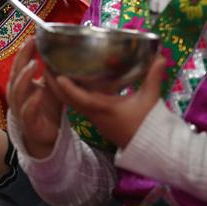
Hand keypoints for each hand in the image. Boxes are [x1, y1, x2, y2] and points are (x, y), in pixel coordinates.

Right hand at [7, 40, 62, 158]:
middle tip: (31, 43)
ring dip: (25, 76)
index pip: (20, 63)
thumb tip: (62, 53)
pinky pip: (27, 110)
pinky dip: (33, 101)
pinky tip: (40, 92)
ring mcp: (19, 107)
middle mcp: (16, 93)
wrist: (47, 136)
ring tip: (34, 63)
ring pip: (17, 90)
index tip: (34, 36)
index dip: (25, 50)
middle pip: (15, 73)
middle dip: (22, 57)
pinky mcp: (27, 122)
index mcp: (20, 83)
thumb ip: (52, 73)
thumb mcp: (51, 87)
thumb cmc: (47, 108)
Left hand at [47, 53, 165, 147]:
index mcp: (104, 109)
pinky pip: (76, 104)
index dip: (68, 88)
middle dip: (54, 84)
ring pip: (70, 102)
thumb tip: (161, 57)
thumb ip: (153, 77)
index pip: (81, 99)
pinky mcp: (95, 118)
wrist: (150, 147)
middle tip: (46, 65)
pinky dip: (69, 93)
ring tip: (51, 69)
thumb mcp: (151, 99)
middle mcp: (94, 113)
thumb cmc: (148, 123)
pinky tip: (66, 81)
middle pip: (68, 99)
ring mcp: (93, 117)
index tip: (57, 75)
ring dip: (59, 88)